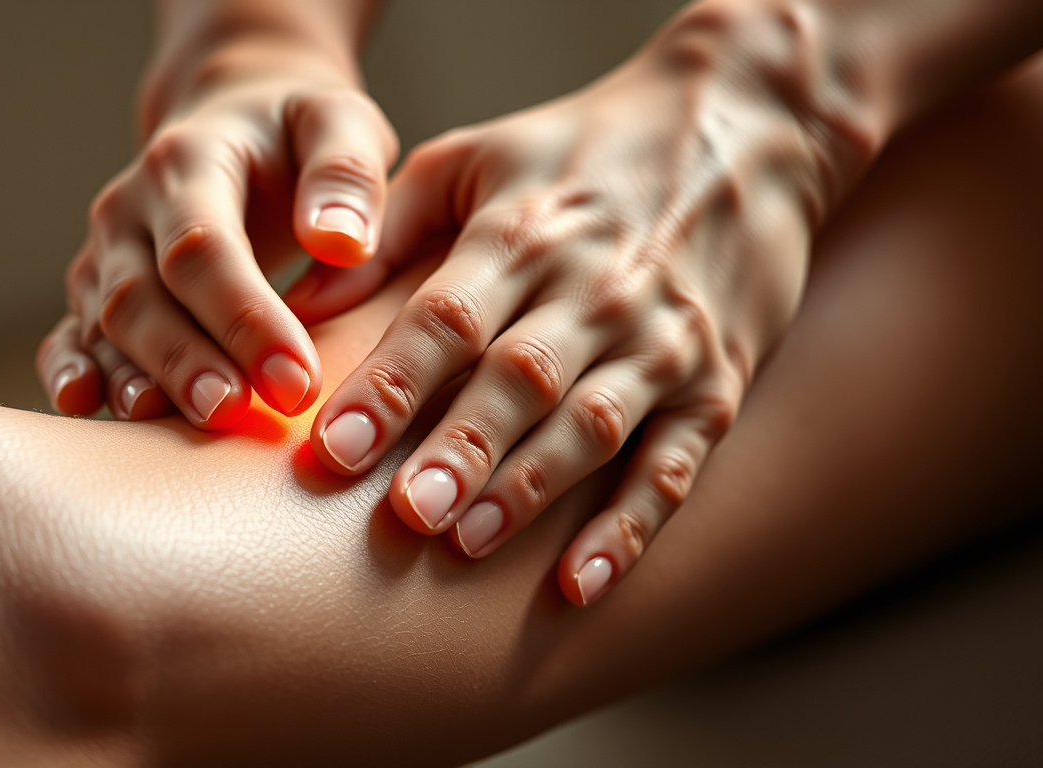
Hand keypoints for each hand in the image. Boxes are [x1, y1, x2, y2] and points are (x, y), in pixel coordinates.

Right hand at [37, 38, 396, 423]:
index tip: (298, 380)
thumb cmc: (300, 134)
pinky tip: (84, 406)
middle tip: (235, 414)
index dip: (245, 318)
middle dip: (185, 360)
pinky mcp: (97, 291)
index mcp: (189, 161)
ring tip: (172, 426)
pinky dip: (71, 373)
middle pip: (141, 294)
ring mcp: (107, 252)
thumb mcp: (340, 123)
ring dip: (136, 379)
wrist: (239, 125)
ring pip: (104, 324)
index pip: (205, 248)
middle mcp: (131, 208)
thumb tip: (341, 242)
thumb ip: (347, 172)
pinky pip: (70, 334)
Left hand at [295, 38, 833, 605]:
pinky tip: (581, 581)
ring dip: (531, 487)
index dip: (392, 382)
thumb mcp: (476, 156)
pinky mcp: (716, 383)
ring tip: (468, 542)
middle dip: (460, 448)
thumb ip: (389, 225)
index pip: (449, 315)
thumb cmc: (582, 149)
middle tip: (406, 513)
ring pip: (591, 425)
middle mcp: (596, 288)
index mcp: (524, 232)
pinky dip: (632, 527)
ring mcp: (662, 340)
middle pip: (519, 378)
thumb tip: (297, 301)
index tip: (334, 445)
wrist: (745, 128)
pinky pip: (676, 464)